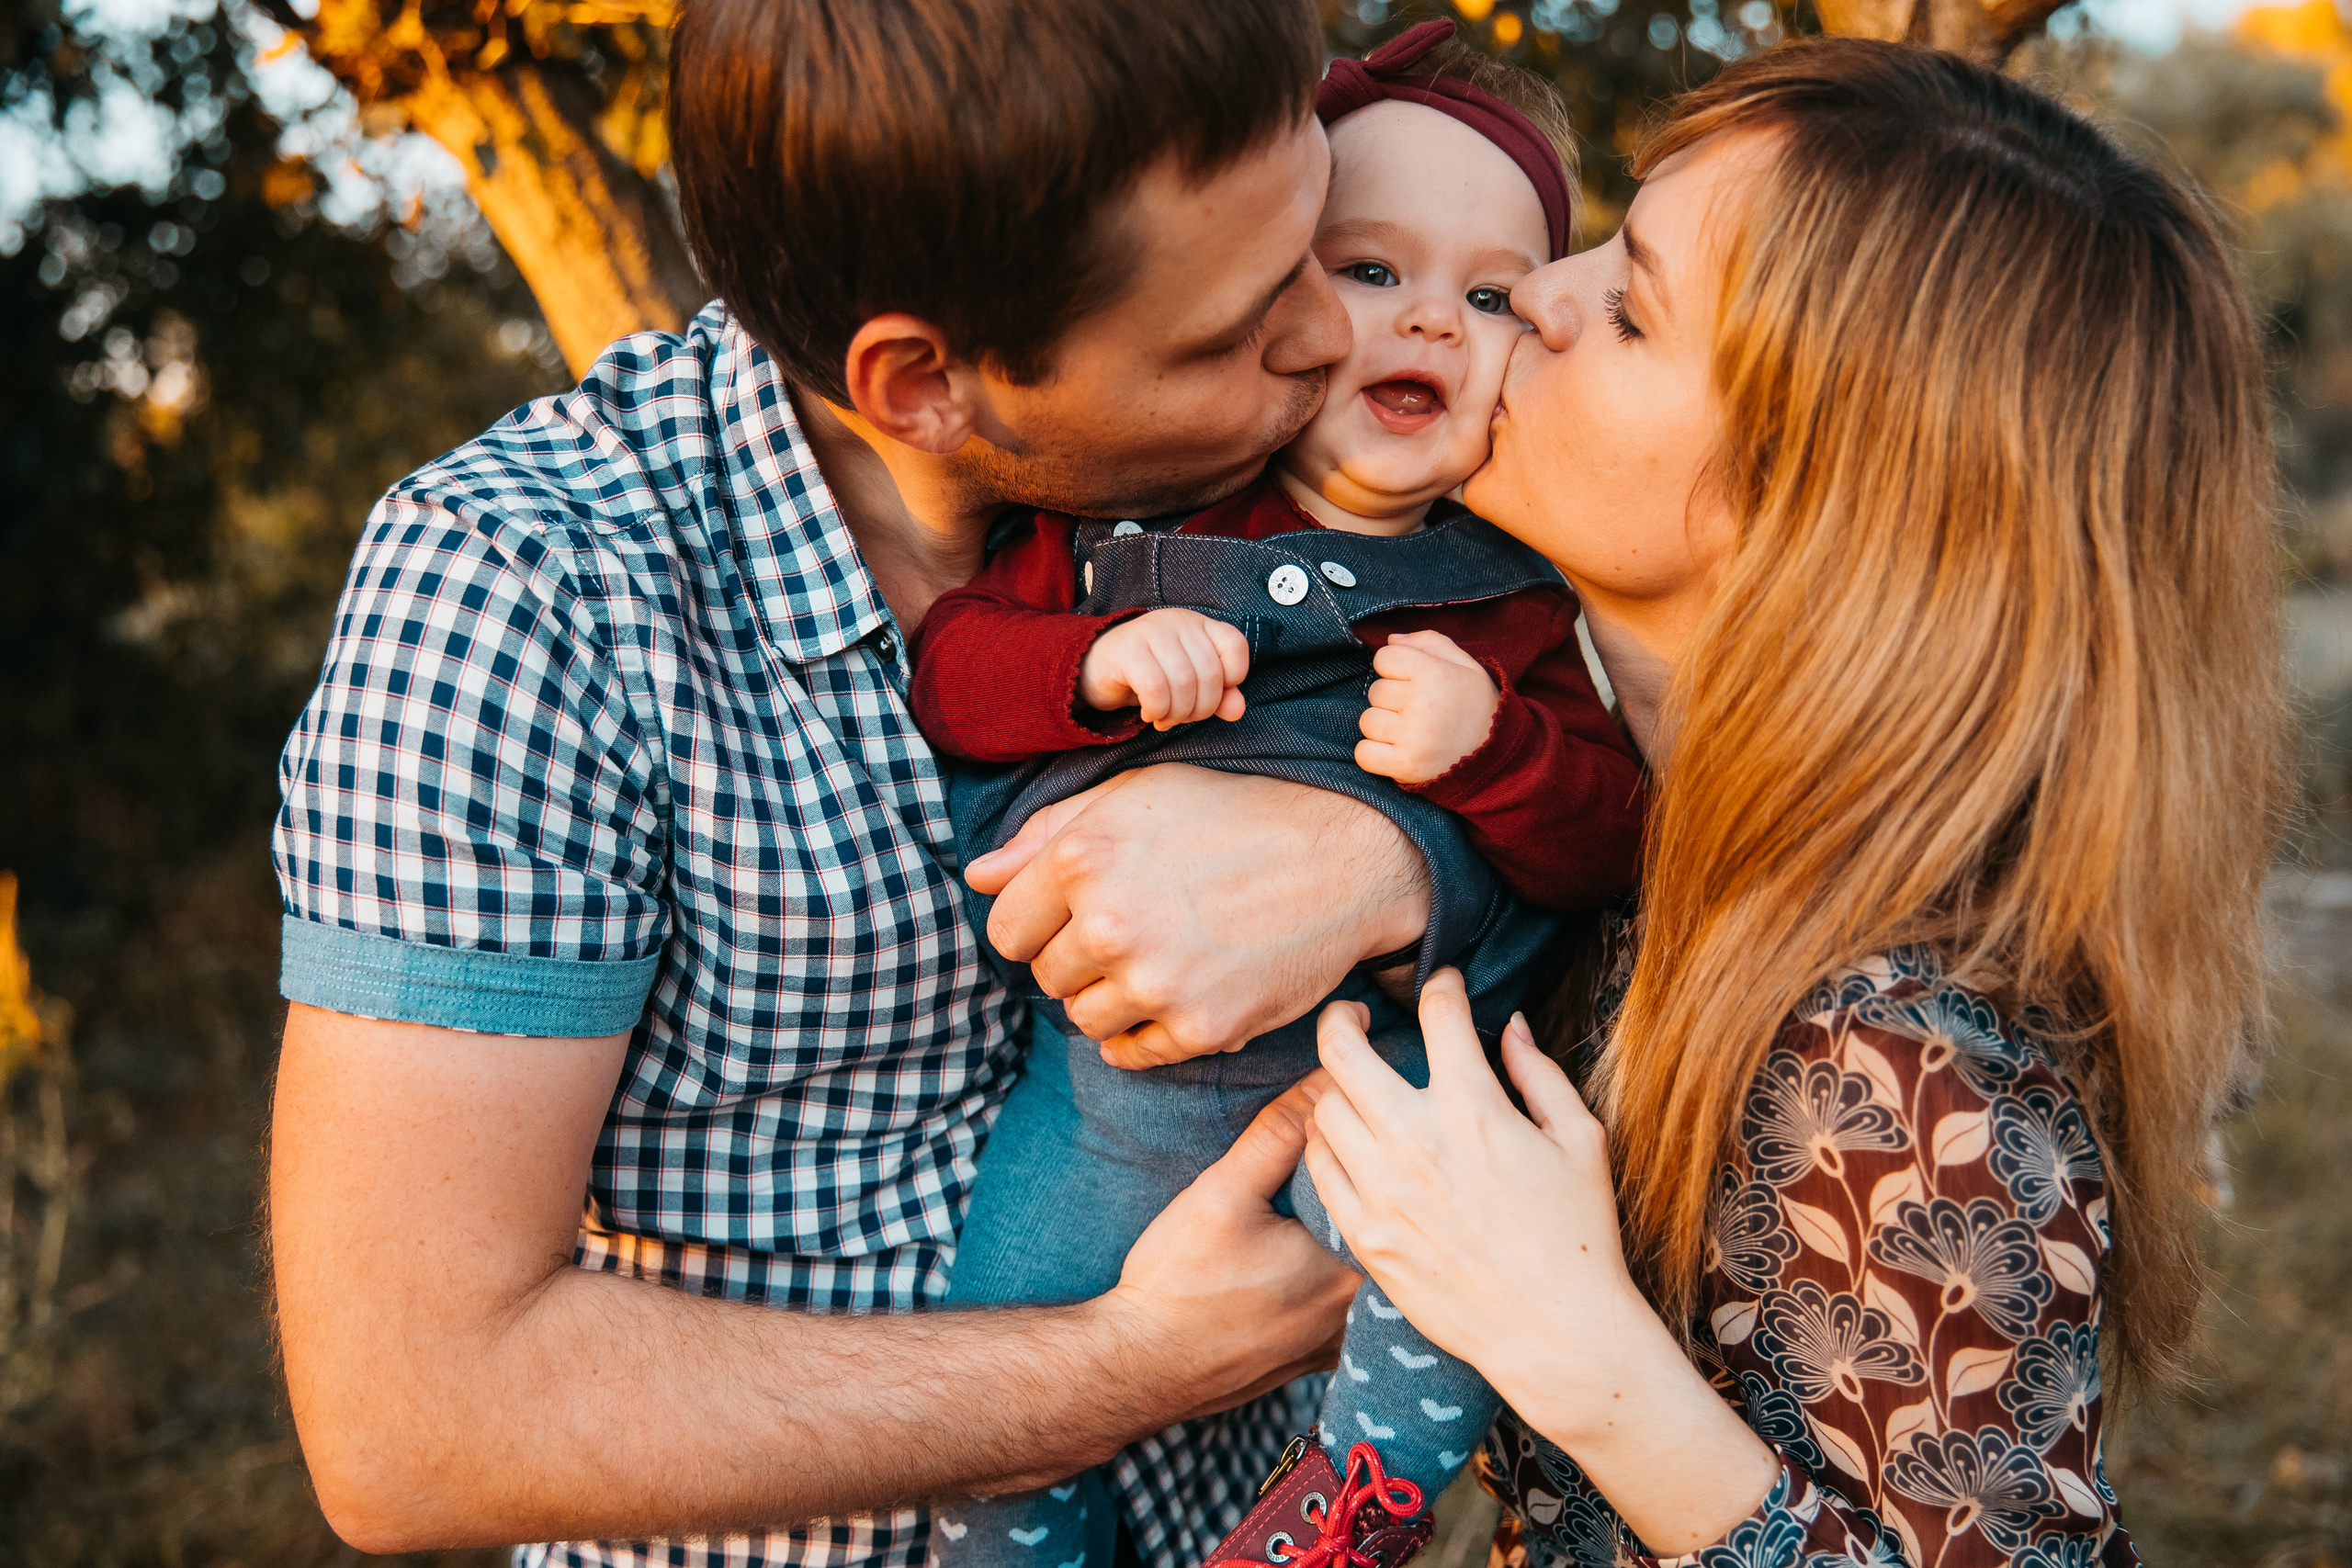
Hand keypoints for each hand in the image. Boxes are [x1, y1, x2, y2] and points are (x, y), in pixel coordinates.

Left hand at [963, 764, 1428, 1063]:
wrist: (1344, 859)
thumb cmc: (1235, 816)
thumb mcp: (1136, 796)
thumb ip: (1046, 834)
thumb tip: (977, 877)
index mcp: (1083, 858)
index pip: (1006, 930)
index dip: (1038, 924)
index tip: (1076, 915)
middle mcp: (1110, 924)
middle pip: (1046, 977)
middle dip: (1078, 958)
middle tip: (1136, 930)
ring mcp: (1156, 982)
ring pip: (1086, 1018)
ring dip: (1112, 996)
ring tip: (1162, 958)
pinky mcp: (1200, 1027)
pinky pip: (1133, 1052)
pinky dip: (1144, 1034)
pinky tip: (1176, 995)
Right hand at [1080, 608, 1249, 729]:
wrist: (1096, 668)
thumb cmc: (1148, 676)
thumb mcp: (1189, 686)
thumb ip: (1218, 696)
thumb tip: (1237, 710)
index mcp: (1198, 624)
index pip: (1235, 646)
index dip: (1231, 680)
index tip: (1208, 695)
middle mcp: (1178, 621)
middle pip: (1210, 674)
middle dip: (1200, 709)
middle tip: (1181, 717)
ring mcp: (1152, 631)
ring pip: (1184, 683)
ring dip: (1177, 713)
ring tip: (1164, 717)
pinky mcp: (1127, 649)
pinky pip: (1155, 688)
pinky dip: (1157, 709)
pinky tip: (1150, 712)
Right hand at [1095, 1073, 1358, 1419]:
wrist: (1136, 1368)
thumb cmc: (1178, 1284)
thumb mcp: (1223, 1192)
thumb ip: (1279, 1133)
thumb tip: (1325, 1079)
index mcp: (1349, 1268)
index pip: (1384, 1190)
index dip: (1367, 1152)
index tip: (1347, 1128)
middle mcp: (1356, 1313)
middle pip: (1374, 1231)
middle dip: (1356, 1194)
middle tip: (1317, 1171)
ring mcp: (1335, 1343)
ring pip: (1356, 1271)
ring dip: (1339, 1240)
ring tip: (1302, 1215)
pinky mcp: (1310, 1358)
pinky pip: (1336, 1306)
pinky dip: (1324, 1279)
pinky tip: (1292, 1263)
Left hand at [1301, 972, 1778, 1552]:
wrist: (1555, 1332)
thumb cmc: (1579, 1235)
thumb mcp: (1580, 1140)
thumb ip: (1539, 1074)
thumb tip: (1511, 1026)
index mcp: (1473, 1108)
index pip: (1438, 1013)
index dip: (1442, 986)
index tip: (1444, 986)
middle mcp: (1415, 1141)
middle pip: (1342, 1050)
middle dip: (1344, 1017)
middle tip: (1354, 1015)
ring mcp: (1381, 1190)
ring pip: (1321, 1109)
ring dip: (1337, 1089)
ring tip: (1355, 1089)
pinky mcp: (1363, 1235)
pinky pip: (1319, 1169)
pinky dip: (1327, 1147)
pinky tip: (1348, 1145)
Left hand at [1355, 630, 1498, 783]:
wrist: (1498, 757)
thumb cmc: (1478, 707)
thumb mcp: (1467, 666)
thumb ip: (1430, 643)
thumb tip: (1391, 639)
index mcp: (1434, 673)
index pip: (1384, 658)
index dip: (1396, 668)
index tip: (1414, 682)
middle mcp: (1421, 702)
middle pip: (1375, 690)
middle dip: (1391, 699)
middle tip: (1418, 711)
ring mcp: (1411, 736)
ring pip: (1367, 721)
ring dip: (1383, 727)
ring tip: (1410, 732)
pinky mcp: (1405, 765)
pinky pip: (1363, 754)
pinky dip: (1374, 754)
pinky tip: (1395, 752)